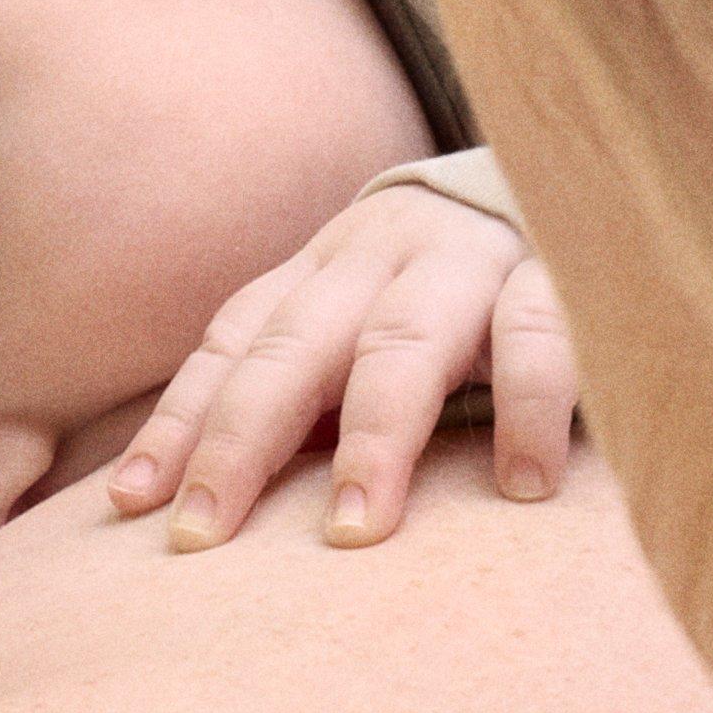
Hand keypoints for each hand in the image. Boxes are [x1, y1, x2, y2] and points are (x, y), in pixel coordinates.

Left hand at [107, 186, 577, 550]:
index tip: (135, 505)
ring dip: (373, 437)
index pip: (233, 345)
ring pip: (404, 343)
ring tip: (351, 530)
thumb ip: (301, 393)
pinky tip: (523, 487)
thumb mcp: (360, 324)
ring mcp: (470, 261)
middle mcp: (382, 257)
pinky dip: (531, 405)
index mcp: (322, 272)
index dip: (180, 422)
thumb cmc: (447, 296)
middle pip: (294, 349)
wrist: (577, 176)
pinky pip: (541, 333)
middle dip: (242, 442)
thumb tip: (190, 498)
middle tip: (205, 535)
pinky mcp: (564, 275)